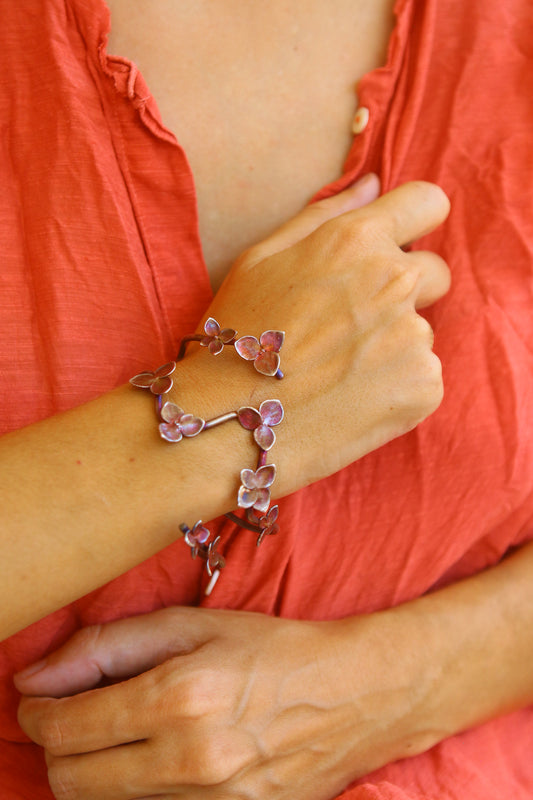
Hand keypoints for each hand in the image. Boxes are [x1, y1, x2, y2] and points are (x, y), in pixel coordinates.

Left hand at [15, 606, 436, 799]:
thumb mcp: (191, 626)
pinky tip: (160, 759)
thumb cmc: (270, 649)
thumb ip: (106, 646)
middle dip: (58, 748)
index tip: (40, 700)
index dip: (38, 714)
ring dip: (98, 771)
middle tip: (76, 717)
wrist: (353, 694)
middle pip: (71, 781)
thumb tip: (34, 679)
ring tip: (127, 734)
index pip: (65, 728)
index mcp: (178, 697)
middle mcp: (190, 760)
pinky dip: (138, 792)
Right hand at [194, 177, 450, 492]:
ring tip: (337, 372)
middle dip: (404, 289)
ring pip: (421, 331)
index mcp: (356, 240)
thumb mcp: (260, 259)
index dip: (415, 221)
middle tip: (351, 324)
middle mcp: (394, 281)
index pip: (428, 202)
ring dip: (392, 345)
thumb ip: (323, 215)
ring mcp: (414, 337)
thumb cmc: (234, 338)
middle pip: (434, 271)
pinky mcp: (424, 387)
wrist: (228, 425)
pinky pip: (423, 376)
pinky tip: (350, 399)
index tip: (399, 242)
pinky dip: (395, 387)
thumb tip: (373, 185)